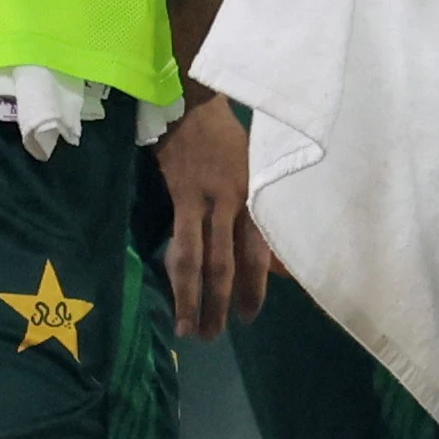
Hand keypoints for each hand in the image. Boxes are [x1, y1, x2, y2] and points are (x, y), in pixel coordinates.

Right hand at [158, 88, 273, 339]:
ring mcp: (206, 199)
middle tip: (215, 335)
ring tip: (189, 329)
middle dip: (223, 302)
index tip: (250, 316)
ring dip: (194, 298)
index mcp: (256, 197)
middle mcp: (236, 202)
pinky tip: (171, 291)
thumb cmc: (225, 139)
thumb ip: (254, 210)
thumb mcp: (253, 171)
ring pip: (200, 259)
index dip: (256, 288)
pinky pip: (178, 240)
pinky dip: (175, 271)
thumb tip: (267, 257)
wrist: (191, 103)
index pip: (261, 253)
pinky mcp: (179, 195)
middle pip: (230, 263)